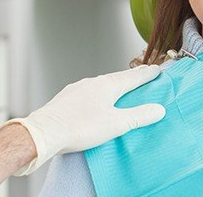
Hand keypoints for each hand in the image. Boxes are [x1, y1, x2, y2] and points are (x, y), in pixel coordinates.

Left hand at [8, 65, 164, 174]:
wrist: (44, 132)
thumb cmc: (80, 127)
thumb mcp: (116, 124)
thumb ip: (139, 116)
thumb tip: (159, 109)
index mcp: (106, 86)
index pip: (132, 78)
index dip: (146, 75)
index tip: (157, 70)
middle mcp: (92, 83)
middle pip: (117, 78)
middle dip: (131, 77)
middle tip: (143, 74)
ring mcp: (77, 89)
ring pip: (101, 84)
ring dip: (114, 84)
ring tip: (121, 87)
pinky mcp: (66, 99)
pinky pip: (88, 91)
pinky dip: (98, 92)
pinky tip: (95, 100)